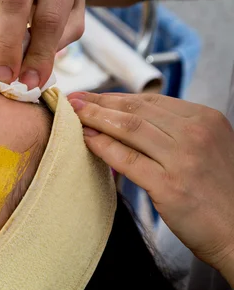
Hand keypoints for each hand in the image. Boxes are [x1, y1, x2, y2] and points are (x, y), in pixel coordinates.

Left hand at [69, 92, 233, 283]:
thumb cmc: (216, 193)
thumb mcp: (204, 149)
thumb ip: (173, 132)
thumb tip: (127, 120)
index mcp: (206, 119)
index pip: (150, 100)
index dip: (115, 97)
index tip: (92, 96)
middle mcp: (196, 133)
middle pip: (136, 110)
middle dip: (99, 102)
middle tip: (74, 99)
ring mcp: (183, 158)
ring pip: (128, 128)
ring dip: (95, 118)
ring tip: (73, 114)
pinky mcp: (169, 185)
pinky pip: (126, 158)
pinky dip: (102, 146)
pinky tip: (86, 140)